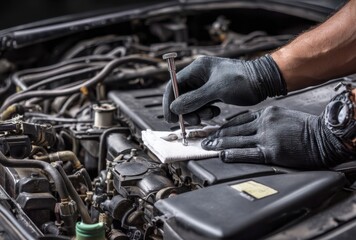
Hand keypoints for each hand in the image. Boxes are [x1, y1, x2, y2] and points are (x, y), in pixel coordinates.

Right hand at [163, 55, 286, 123]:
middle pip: (181, 96)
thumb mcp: (216, 90)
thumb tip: (174, 108)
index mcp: (196, 69)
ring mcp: (205, 85)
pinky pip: (201, 105)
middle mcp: (198, 76)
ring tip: (210, 115)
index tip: (171, 118)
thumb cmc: (242, 81)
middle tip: (194, 121)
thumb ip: (194, 100)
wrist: (263, 81)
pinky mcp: (212, 93)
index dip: (169, 102)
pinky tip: (215, 111)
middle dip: (185, 111)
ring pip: (191, 103)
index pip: (173, 85)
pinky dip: (205, 112)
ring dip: (197, 113)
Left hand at [201, 106, 355, 168]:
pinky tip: (223, 154)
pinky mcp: (272, 151)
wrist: (324, 136)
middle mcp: (264, 123)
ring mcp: (267, 137)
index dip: (224, 126)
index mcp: (266, 113)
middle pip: (234, 129)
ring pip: (237, 140)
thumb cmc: (306, 127)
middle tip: (204, 140)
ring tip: (207, 147)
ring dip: (219, 144)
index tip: (214, 130)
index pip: (239, 119)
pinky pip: (249, 153)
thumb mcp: (283, 115)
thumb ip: (265, 119)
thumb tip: (248, 125)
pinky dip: (234, 153)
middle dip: (217, 135)